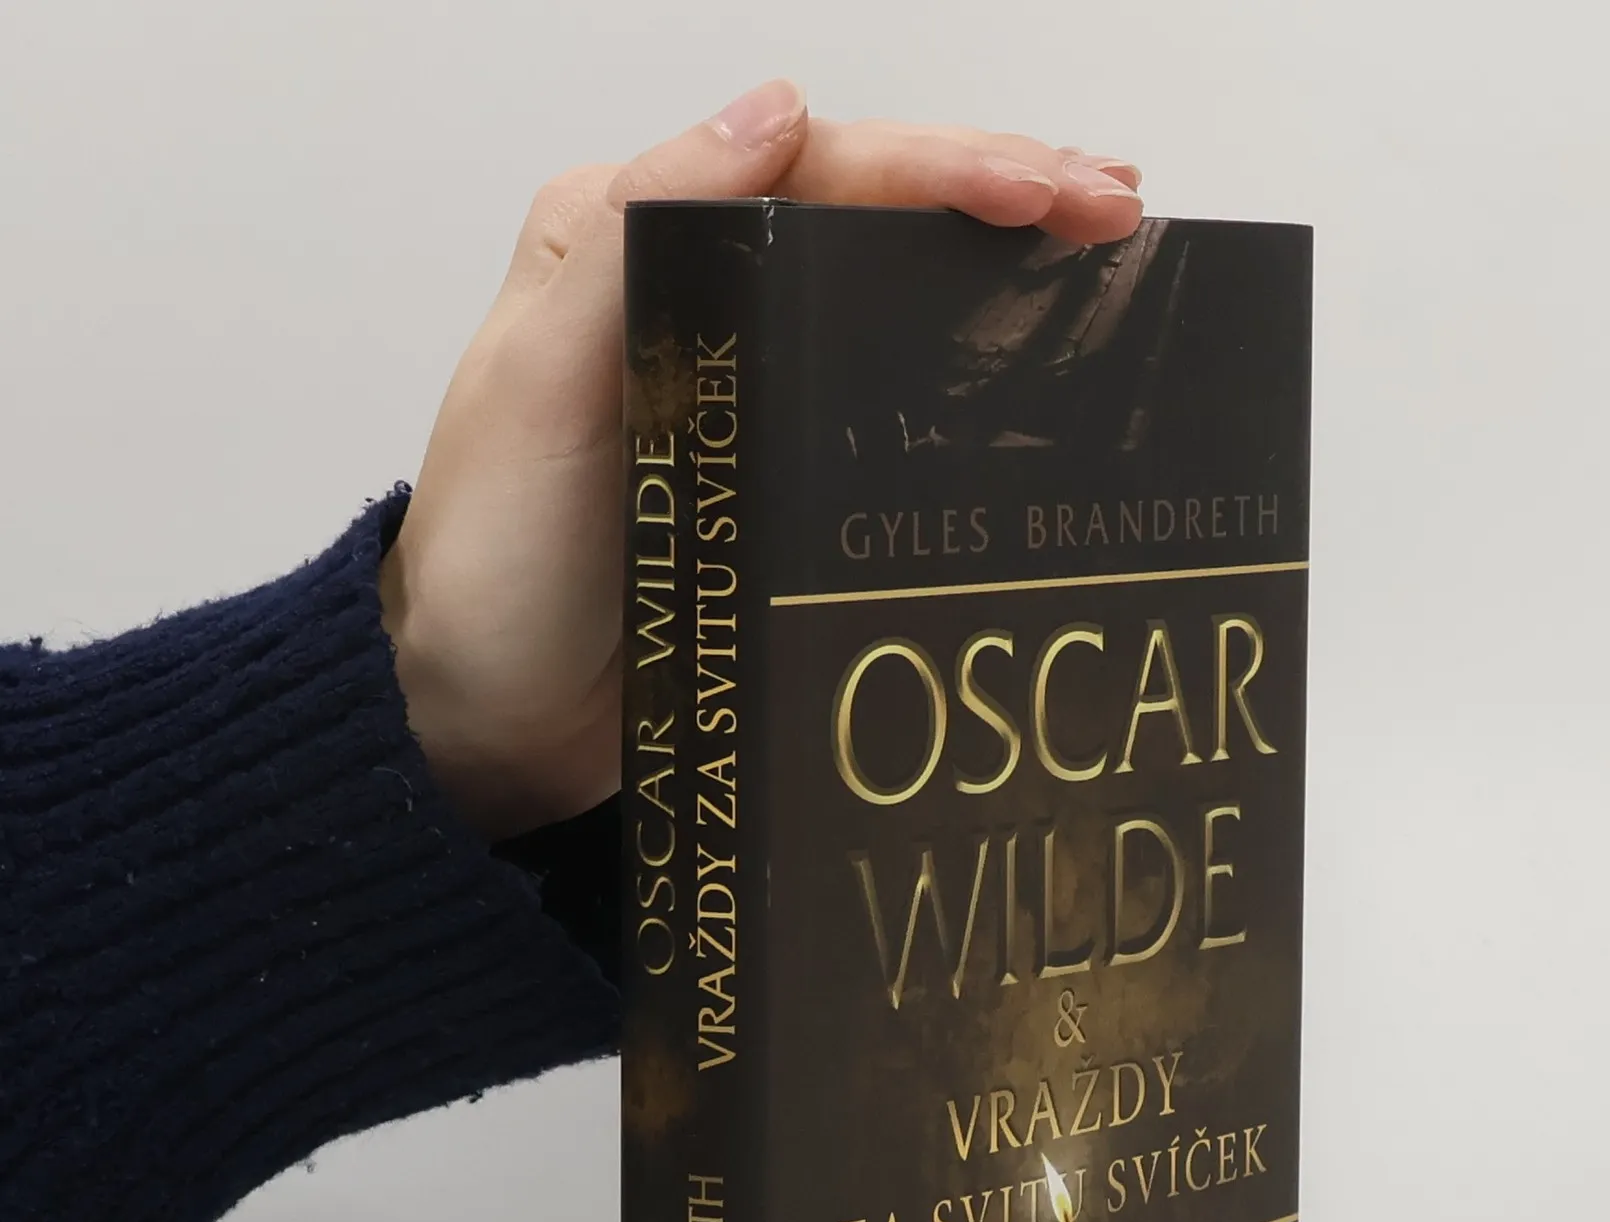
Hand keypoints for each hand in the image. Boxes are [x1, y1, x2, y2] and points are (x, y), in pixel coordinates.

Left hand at [380, 78, 1144, 840]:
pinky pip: (884, 391)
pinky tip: (1039, 360)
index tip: (1055, 191)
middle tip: (1123, 206)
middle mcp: (694, 290)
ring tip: (1110, 251)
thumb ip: (638, 238)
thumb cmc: (496, 565)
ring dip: (1001, 263)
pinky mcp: (773, 468)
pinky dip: (968, 362)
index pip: (816, 170)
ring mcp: (743, 382)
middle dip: (1001, 194)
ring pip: (889, 288)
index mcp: (633, 238)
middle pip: (869, 212)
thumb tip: (775, 110)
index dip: (945, 169)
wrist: (484, 721)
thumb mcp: (541, 387)